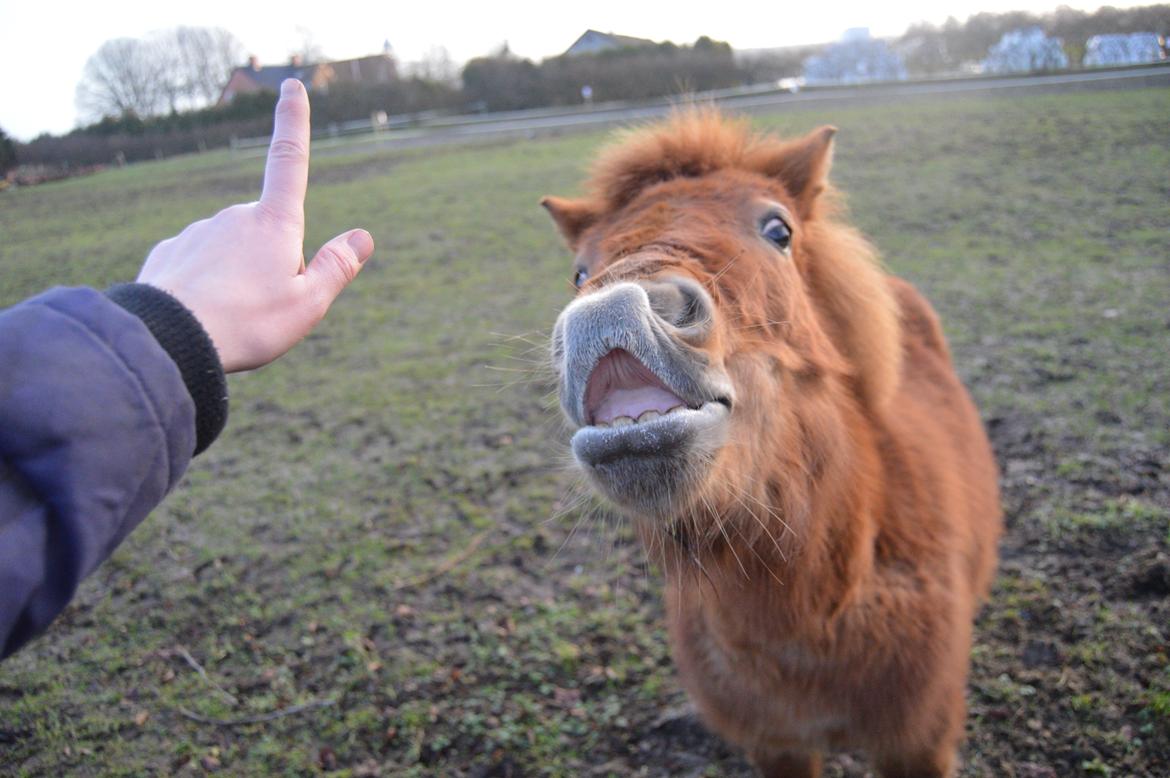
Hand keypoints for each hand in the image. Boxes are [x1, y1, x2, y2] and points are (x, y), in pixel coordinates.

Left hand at [136, 79, 373, 372]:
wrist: (168, 340)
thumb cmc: (247, 324)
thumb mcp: (308, 304)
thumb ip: (336, 267)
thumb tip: (363, 237)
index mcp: (274, 223)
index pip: (289, 160)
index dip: (293, 121)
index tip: (292, 85)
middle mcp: (233, 216)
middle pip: (267, 232)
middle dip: (273, 262)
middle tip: (265, 308)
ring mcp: (197, 231)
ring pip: (231, 251)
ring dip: (238, 278)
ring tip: (232, 317)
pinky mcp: (169, 252)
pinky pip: (200, 266)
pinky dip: (207, 287)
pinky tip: (202, 316)